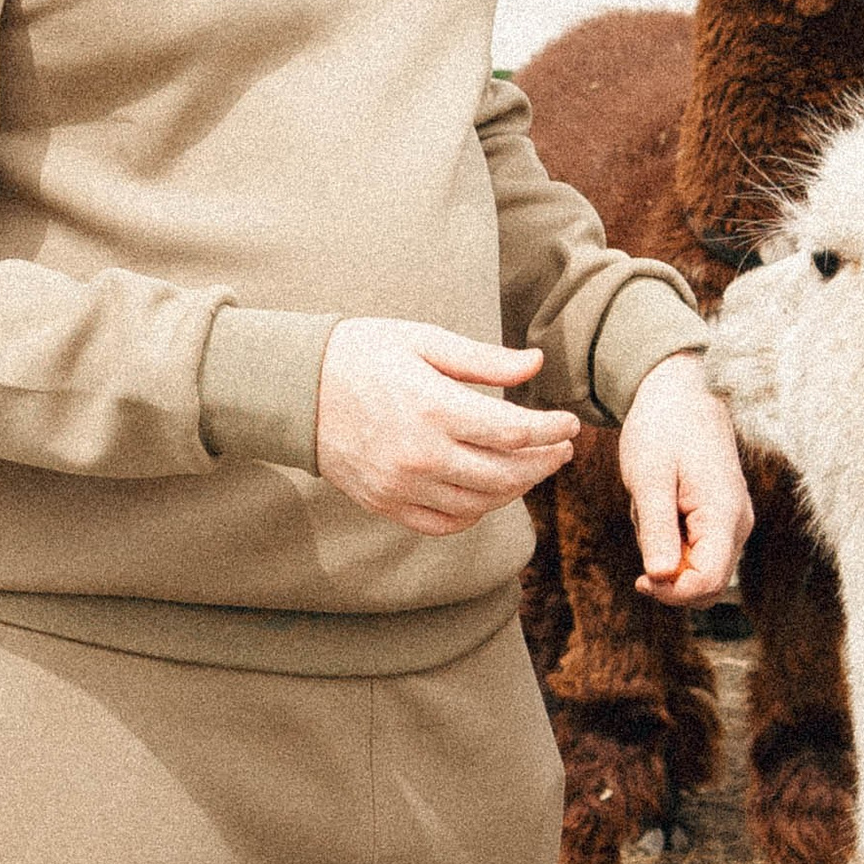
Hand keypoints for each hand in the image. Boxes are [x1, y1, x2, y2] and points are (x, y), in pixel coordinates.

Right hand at [316, 319, 580, 535]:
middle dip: (542, 463)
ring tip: (530, 468)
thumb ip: (483, 360)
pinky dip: (474, 514)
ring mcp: (401, 485)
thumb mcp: (424, 340)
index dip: (551, 431)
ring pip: (479, 505)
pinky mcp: (384, 503)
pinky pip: (443, 523)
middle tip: (561, 449)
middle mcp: (421, 455)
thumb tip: (536, 366)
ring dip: (514, 490)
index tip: (570, 424)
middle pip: (504, 474)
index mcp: (434, 408)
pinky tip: (487, 493)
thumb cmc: (362, 353)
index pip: (514, 433)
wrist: (293, 388)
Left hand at [618, 349, 752, 604]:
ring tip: (651, 507)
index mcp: (724, 513)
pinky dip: (670, 540)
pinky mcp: (721, 519)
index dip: (673, 593)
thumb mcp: (649, 477)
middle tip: (643, 532)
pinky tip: (659, 506)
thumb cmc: (663, 429)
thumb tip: (660, 577)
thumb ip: (658, 527)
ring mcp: (732, 522)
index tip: (640, 579)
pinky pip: (696, 549)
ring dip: (666, 553)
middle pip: (708, 583)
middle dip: (669, 575)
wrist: (682, 394)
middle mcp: (737, 523)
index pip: (709, 581)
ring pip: (698, 568)